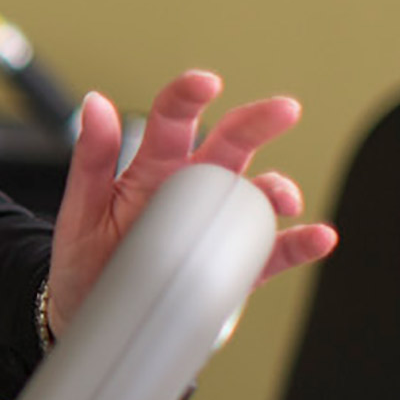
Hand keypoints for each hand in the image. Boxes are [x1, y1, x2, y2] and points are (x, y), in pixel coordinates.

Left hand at [46, 69, 339, 338]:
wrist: (91, 315)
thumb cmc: (86, 257)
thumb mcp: (81, 208)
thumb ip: (91, 157)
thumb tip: (95, 103)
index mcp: (153, 167)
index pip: (173, 120)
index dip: (189, 96)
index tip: (204, 84)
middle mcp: (192, 188)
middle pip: (231, 145)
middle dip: (257, 124)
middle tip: (283, 111)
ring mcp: (216, 225)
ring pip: (256, 195)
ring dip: (277, 189)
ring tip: (282, 198)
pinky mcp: (234, 266)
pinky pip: (272, 251)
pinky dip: (300, 244)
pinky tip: (318, 237)